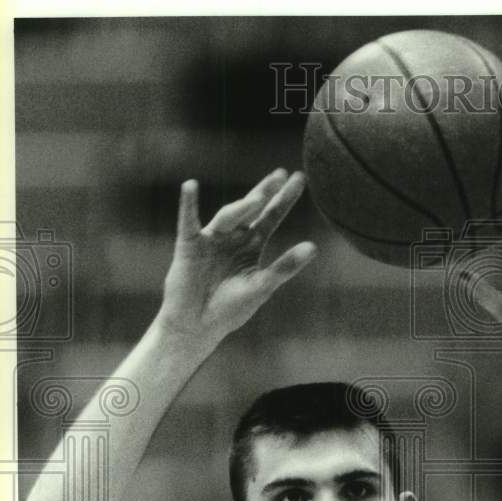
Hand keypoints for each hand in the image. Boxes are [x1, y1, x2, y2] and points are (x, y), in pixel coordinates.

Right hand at [156, 168, 315, 347]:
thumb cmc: (230, 309)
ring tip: (258, 201)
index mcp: (252, 244)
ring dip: (242, 207)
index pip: (271, 216)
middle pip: (251, 208)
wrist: (198, 326)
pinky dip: (188, 204)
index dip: (284, 198)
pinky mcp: (188, 245)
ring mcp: (210, 238)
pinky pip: (188, 221)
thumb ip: (285, 267)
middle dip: (265, 191)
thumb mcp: (262, 287)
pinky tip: (190, 187)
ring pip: (228, 216)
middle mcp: (232, 237)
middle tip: (282, 174)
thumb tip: (313, 247)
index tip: (299, 178)